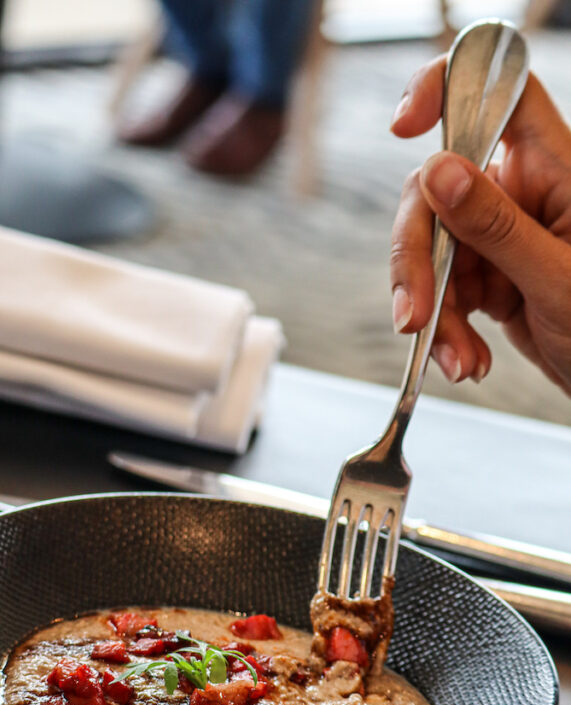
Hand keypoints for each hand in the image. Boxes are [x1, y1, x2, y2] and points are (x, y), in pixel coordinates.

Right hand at [390, 58, 570, 393]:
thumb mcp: (557, 277)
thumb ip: (497, 226)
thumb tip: (439, 172)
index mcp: (555, 169)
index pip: (499, 95)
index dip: (446, 89)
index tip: (404, 125)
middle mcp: (522, 193)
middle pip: (436, 191)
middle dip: (417, 260)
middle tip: (415, 317)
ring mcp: (500, 236)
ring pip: (432, 252)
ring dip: (434, 314)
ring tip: (458, 360)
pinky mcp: (488, 277)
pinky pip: (443, 292)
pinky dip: (447, 332)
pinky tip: (467, 360)